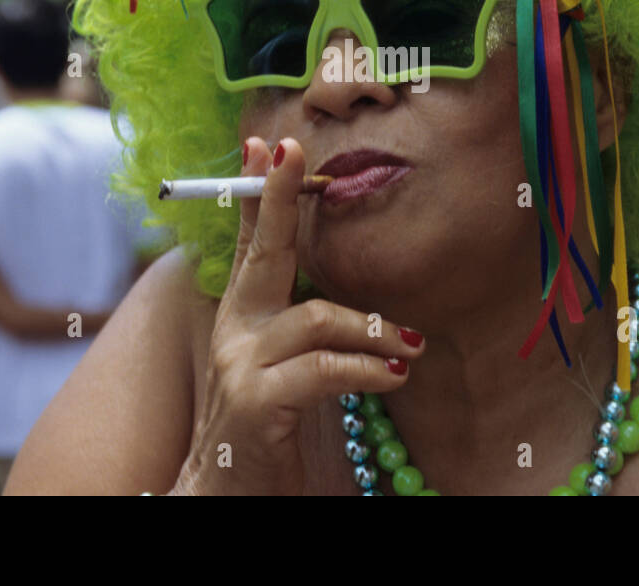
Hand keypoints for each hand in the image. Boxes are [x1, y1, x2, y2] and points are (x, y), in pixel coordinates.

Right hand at [170, 137, 425, 495]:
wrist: (226, 493)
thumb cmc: (269, 427)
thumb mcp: (285, 367)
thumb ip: (306, 329)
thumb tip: (351, 300)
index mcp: (244, 318)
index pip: (252, 246)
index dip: (257, 194)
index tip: (264, 145)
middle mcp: (236, 332)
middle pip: (263, 255)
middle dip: (276, 200)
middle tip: (292, 154)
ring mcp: (242, 366)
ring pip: (315, 319)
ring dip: (373, 329)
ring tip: (412, 347)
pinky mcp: (258, 404)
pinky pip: (323, 369)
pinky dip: (367, 368)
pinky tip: (395, 374)